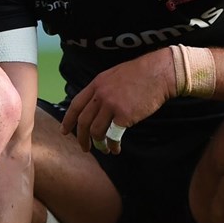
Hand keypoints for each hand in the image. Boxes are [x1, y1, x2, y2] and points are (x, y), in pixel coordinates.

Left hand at [61, 50, 175, 153]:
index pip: (76, 104)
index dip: (68, 120)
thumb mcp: (114, 75)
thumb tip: (97, 107)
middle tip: (84, 147)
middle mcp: (100, 95)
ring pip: (96, 131)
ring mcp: (111, 105)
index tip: (64, 131)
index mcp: (97, 84)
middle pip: (83, 121)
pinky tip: (116, 148)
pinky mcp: (124, 116)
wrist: (159, 72)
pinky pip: (113, 135)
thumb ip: (103, 89)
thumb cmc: (142, 74)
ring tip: (104, 149)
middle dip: (81, 138)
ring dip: (98, 144)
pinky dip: (113, 145)